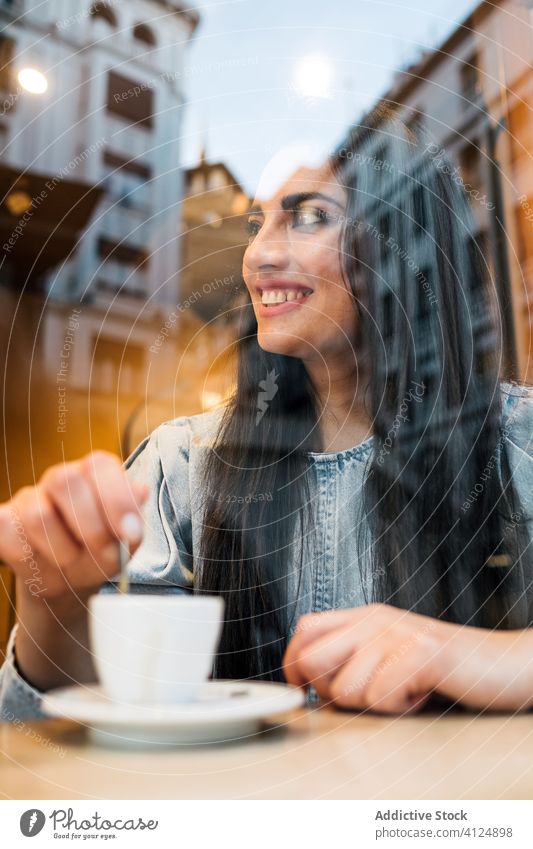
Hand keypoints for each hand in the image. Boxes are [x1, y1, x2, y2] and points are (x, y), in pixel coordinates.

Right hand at [0, 451, 148, 603]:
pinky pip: (6, 531)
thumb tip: (141, 490)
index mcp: (94, 475)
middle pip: (64, 479)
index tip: (129, 533)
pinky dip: (27, 556)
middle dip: (88, 526)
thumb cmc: (100, 555)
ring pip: (37, 513)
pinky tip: (42, 565)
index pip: (99, 465)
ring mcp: (29, 498)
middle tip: (101, 552)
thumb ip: (132, 522)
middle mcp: (60, 478)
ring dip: (61, 550)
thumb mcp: (124, 545)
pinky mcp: (5, 521)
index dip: (115, 497)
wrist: (68, 585)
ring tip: (71, 563)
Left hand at [282, 604, 532, 713]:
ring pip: (345, 689)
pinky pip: (381, 697)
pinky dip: (400, 708)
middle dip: (331, 693)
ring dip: (374, 705)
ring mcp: (399, 633)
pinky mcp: (422, 653)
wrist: (507, 664)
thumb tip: (309, 684)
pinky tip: (421, 693)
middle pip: (312, 661)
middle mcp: (376, 619)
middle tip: (368, 694)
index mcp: (365, 616)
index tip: (307, 692)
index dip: (293, 664)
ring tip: (405, 691)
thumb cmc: (447, 669)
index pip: (305, 629)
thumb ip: (354, 658)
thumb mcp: (392, 653)